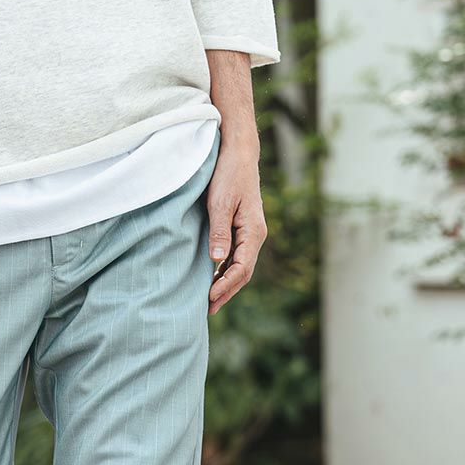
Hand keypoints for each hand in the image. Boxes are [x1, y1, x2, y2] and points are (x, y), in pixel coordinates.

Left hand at [205, 142, 266, 313]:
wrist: (238, 153)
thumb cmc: (228, 175)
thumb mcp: (220, 202)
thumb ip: (220, 232)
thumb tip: (217, 261)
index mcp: (254, 231)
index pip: (242, 268)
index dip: (225, 286)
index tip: (209, 298)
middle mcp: (256, 235)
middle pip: (243, 272)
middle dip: (227, 292)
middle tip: (208, 310)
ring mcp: (250, 232)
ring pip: (241, 266)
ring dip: (227, 284)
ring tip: (210, 302)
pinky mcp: (242, 228)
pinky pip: (237, 256)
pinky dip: (226, 270)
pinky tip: (214, 278)